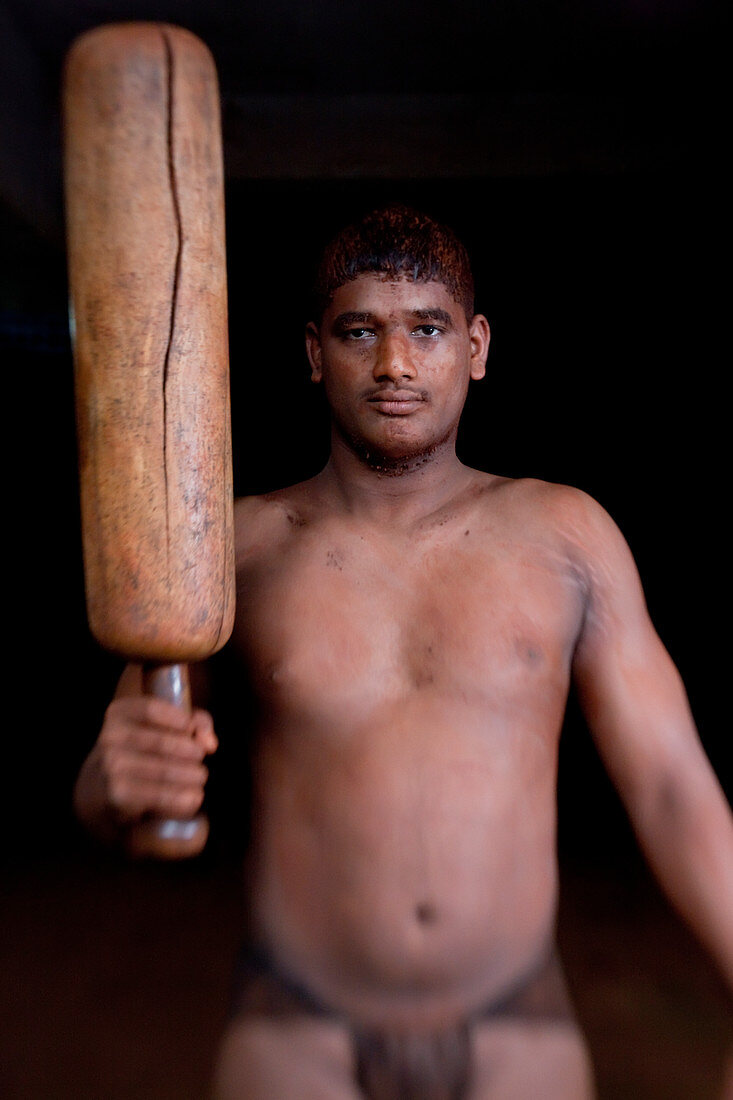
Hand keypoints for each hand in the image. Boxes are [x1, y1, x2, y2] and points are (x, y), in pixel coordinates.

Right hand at [74, 694, 216, 853]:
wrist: (101, 790)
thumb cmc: (142, 751)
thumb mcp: (162, 726)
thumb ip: (194, 723)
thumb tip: (210, 742)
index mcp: (119, 713)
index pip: (151, 709)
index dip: (179, 719)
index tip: (192, 731)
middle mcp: (110, 738)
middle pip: (163, 742)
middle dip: (191, 753)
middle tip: (199, 760)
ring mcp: (112, 766)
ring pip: (165, 770)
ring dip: (191, 777)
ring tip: (199, 778)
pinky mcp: (118, 794)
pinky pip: (159, 795)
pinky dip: (182, 798)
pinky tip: (193, 797)